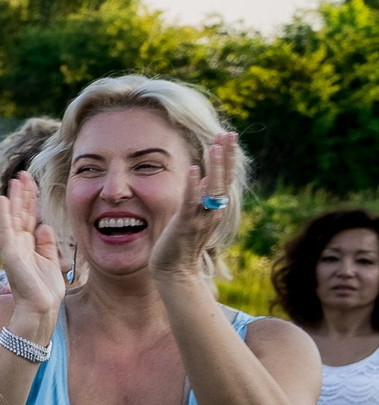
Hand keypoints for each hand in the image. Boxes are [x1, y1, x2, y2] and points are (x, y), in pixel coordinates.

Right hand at [0, 170, 65, 329]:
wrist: (41, 308)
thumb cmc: (46, 290)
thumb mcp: (51, 261)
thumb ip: (47, 243)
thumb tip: (44, 225)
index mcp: (29, 245)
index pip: (29, 216)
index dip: (31, 199)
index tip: (32, 182)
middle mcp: (19, 244)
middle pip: (21, 213)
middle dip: (23, 193)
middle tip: (23, 173)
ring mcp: (13, 248)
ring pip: (14, 217)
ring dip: (15, 198)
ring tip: (15, 180)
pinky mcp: (10, 254)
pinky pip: (7, 229)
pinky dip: (5, 214)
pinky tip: (4, 199)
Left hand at [149, 131, 236, 283]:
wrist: (175, 271)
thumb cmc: (181, 243)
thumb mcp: (193, 215)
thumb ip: (199, 197)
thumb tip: (201, 177)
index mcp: (215, 208)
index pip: (224, 178)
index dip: (227, 157)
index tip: (228, 136)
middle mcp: (213, 212)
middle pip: (224, 179)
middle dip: (226, 155)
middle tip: (230, 133)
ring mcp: (201, 218)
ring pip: (212, 188)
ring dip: (215, 166)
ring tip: (216, 145)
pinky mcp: (185, 224)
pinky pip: (191, 202)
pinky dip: (193, 185)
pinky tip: (195, 169)